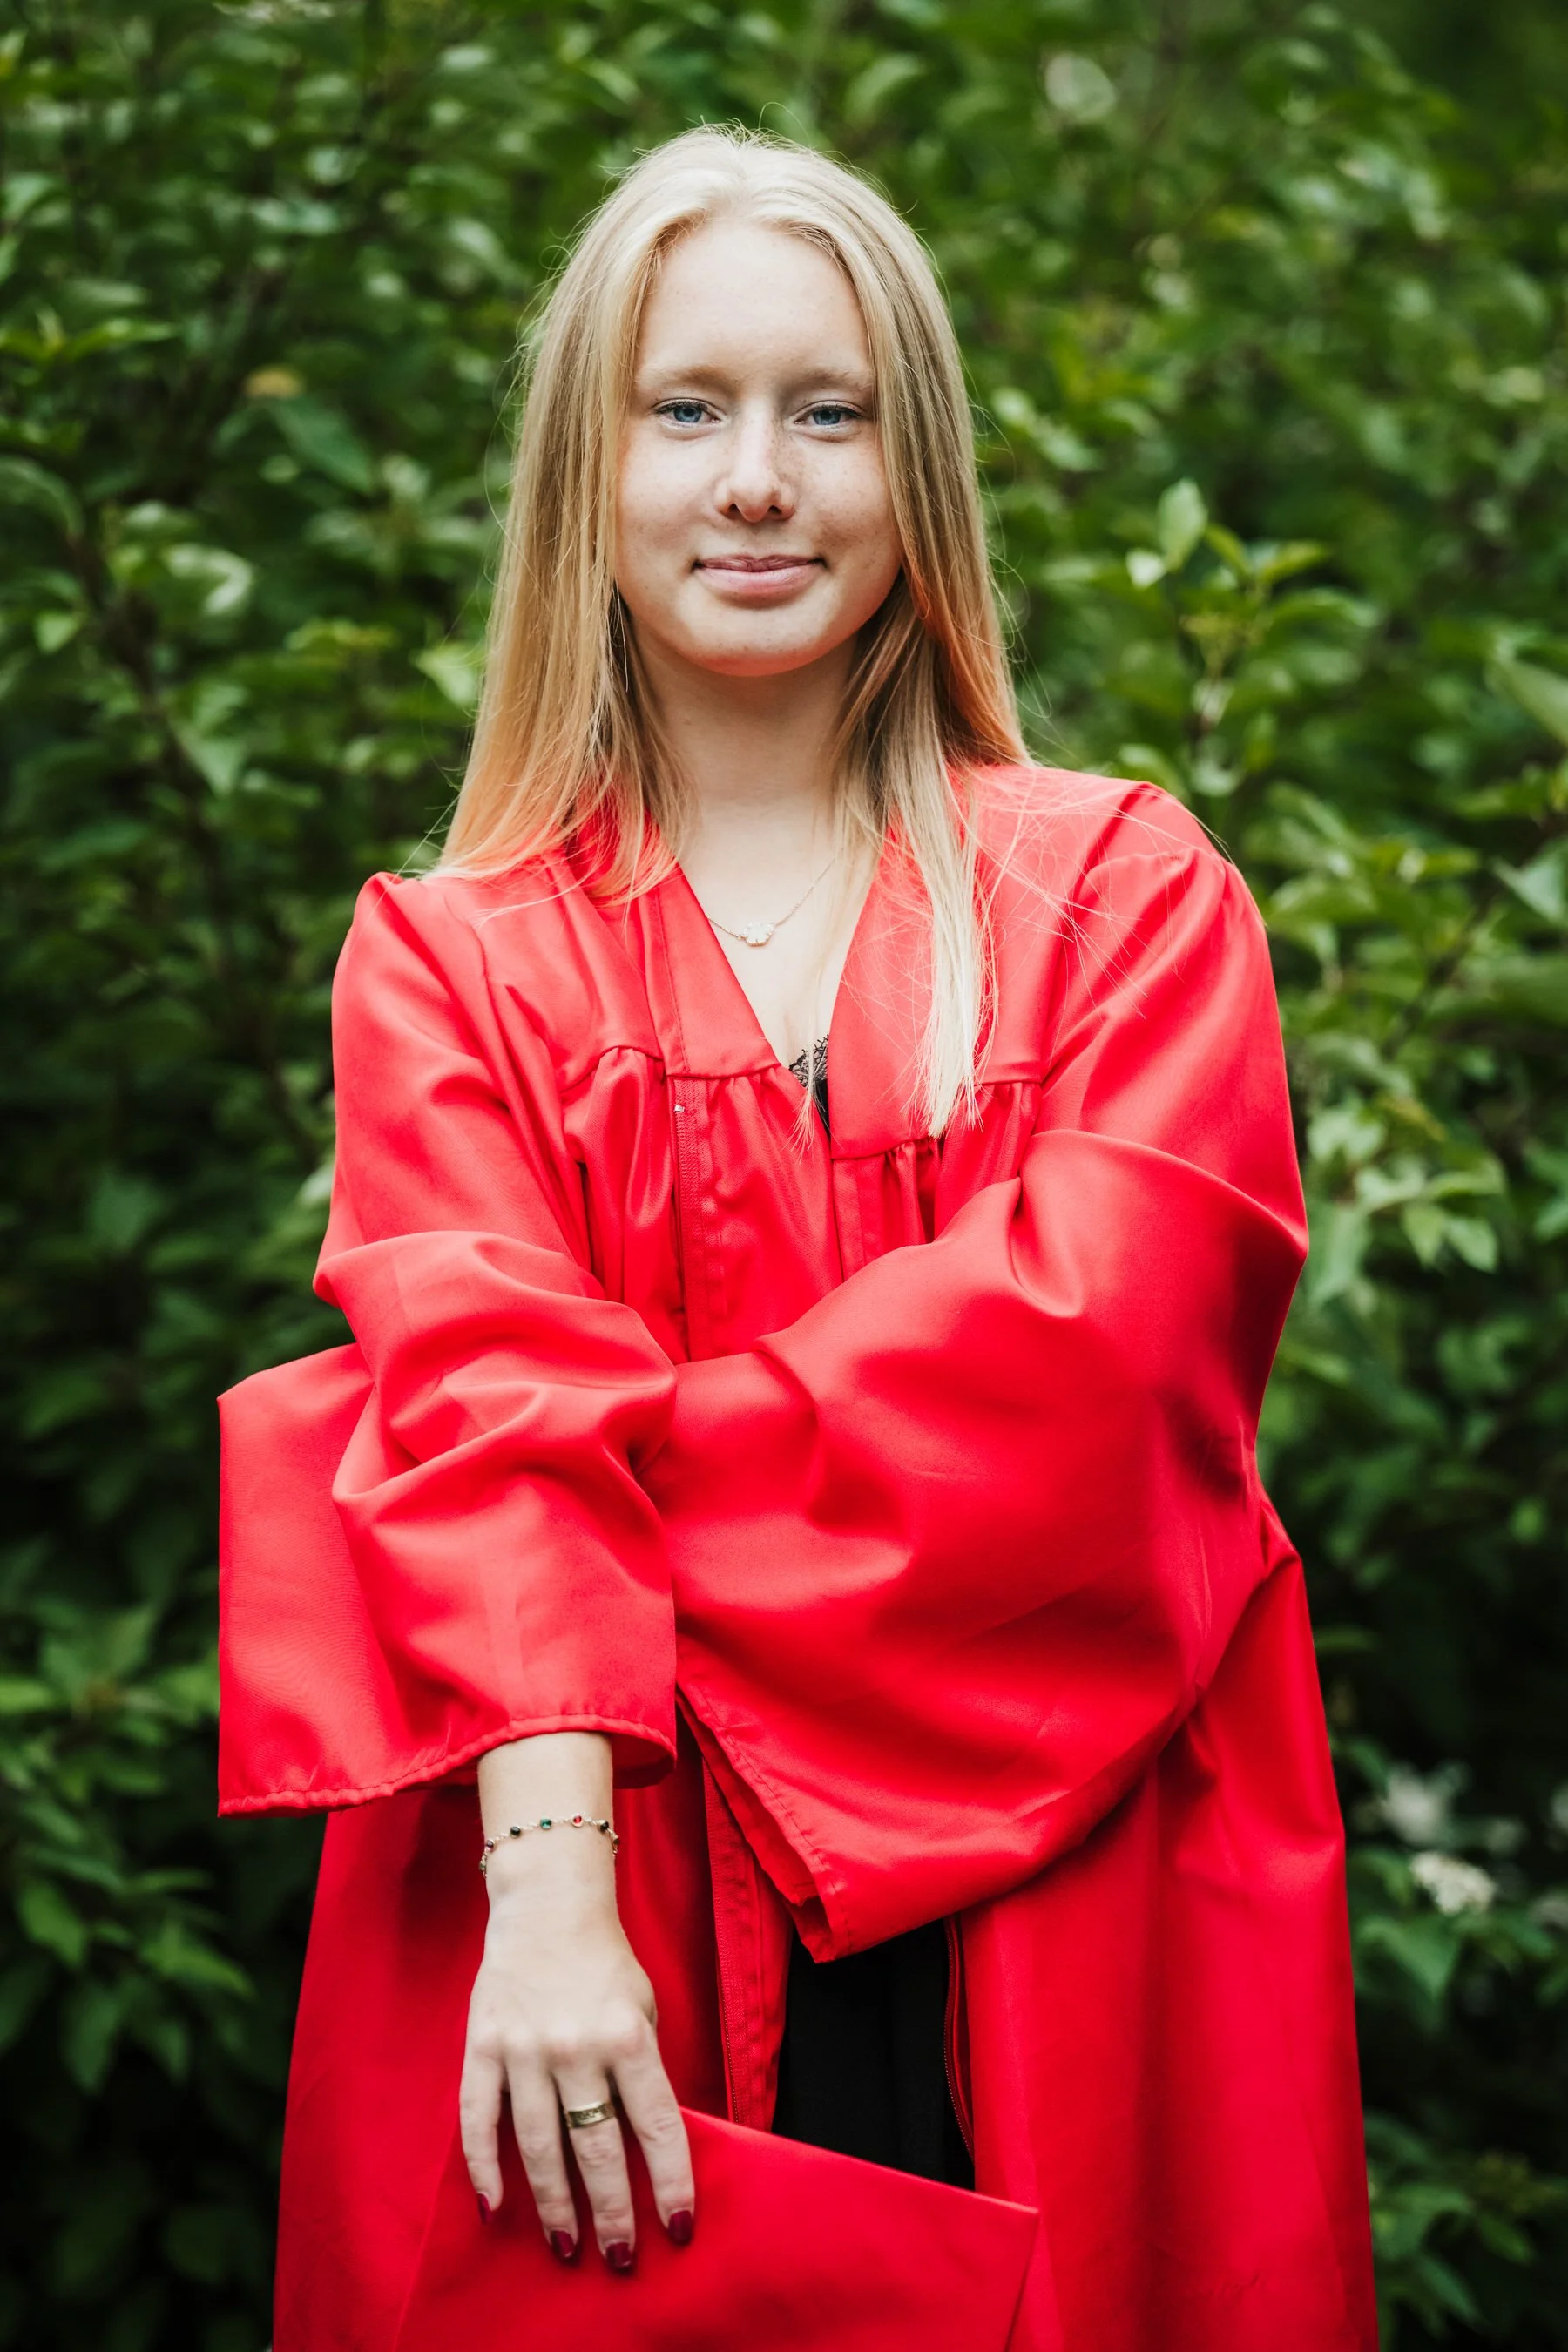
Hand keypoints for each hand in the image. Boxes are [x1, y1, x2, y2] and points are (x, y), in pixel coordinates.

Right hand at [460, 1734, 693, 2271]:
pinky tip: (495, 2208)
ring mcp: (525, 2049)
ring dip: (553, 2204)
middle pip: (596, 2148)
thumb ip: (644, 2070)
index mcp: (627, 2036)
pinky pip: (479, 2119)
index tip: (678, 2229)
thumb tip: (651, 2141)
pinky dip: (484, 2167)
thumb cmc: (605, 1962)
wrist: (546, 1903)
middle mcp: (576, 2047)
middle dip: (611, 2212)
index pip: (656, 2125)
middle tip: (621, 2259)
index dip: (669, 2182)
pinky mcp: (483, 2046)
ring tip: (566, 2248)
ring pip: (538, 2146)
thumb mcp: (643, 2007)